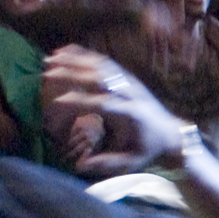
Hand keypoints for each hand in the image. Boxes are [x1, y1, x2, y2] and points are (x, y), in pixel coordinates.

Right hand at [40, 46, 188, 176]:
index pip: (102, 104)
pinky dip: (84, 54)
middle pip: (99, 78)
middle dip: (72, 74)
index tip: (57, 102)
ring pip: (101, 65)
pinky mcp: (128, 77)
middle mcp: (130, 95)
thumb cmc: (148, 150)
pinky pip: (105, 61)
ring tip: (49, 59)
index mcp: (130, 115)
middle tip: (46, 75)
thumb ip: (107, 163)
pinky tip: (64, 51)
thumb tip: (80, 166)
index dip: (80, 102)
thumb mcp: (132, 162)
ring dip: (74, 60)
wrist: (172, 135)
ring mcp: (129, 83)